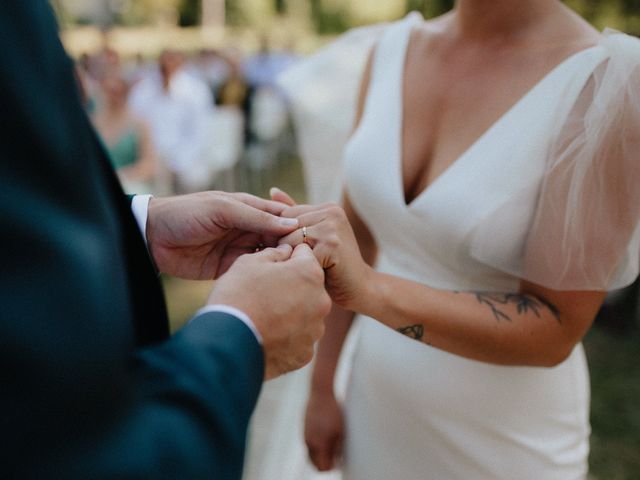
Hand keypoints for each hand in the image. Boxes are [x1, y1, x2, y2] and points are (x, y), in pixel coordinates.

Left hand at [146, 191, 298, 278]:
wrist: (151, 236)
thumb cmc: (186, 213)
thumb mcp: (222, 209)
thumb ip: (256, 217)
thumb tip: (291, 223)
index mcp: (249, 209)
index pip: (282, 217)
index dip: (298, 227)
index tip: (314, 241)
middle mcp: (248, 228)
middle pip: (279, 239)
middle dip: (293, 249)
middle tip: (310, 264)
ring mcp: (239, 249)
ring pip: (268, 257)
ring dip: (280, 265)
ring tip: (298, 277)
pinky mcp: (229, 268)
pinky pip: (252, 272)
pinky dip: (263, 277)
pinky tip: (277, 286)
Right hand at [207, 244, 331, 378]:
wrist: (226, 342)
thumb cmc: (237, 296)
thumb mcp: (249, 263)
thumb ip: (273, 253)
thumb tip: (285, 252)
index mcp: (310, 274)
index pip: (305, 255)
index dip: (287, 258)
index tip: (271, 269)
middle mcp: (320, 302)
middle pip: (308, 287)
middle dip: (291, 287)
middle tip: (264, 294)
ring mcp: (314, 331)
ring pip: (305, 315)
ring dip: (290, 314)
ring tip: (263, 318)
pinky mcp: (304, 355)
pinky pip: (297, 340)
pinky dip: (285, 338)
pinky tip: (265, 336)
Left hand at [277, 201, 371, 309]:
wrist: (360, 288)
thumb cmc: (334, 267)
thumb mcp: (313, 238)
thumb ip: (296, 215)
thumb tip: (272, 191)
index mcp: (327, 208)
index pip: (285, 216)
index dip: (279, 237)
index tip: (285, 256)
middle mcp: (332, 212)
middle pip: (285, 227)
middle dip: (284, 249)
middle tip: (296, 267)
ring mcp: (333, 226)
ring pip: (289, 240)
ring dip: (291, 260)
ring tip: (304, 271)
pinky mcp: (332, 244)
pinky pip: (298, 254)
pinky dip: (300, 269)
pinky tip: (311, 276)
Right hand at [305, 389, 344, 470]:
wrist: (320, 391)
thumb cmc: (334, 411)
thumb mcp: (340, 431)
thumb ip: (338, 448)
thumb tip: (338, 461)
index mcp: (318, 444)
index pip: (322, 468)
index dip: (331, 468)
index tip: (339, 463)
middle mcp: (308, 441)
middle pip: (314, 463)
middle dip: (324, 464)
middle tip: (336, 459)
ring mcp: (305, 434)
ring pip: (310, 453)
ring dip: (319, 454)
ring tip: (332, 447)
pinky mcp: (304, 427)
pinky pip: (309, 442)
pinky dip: (316, 445)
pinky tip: (325, 437)